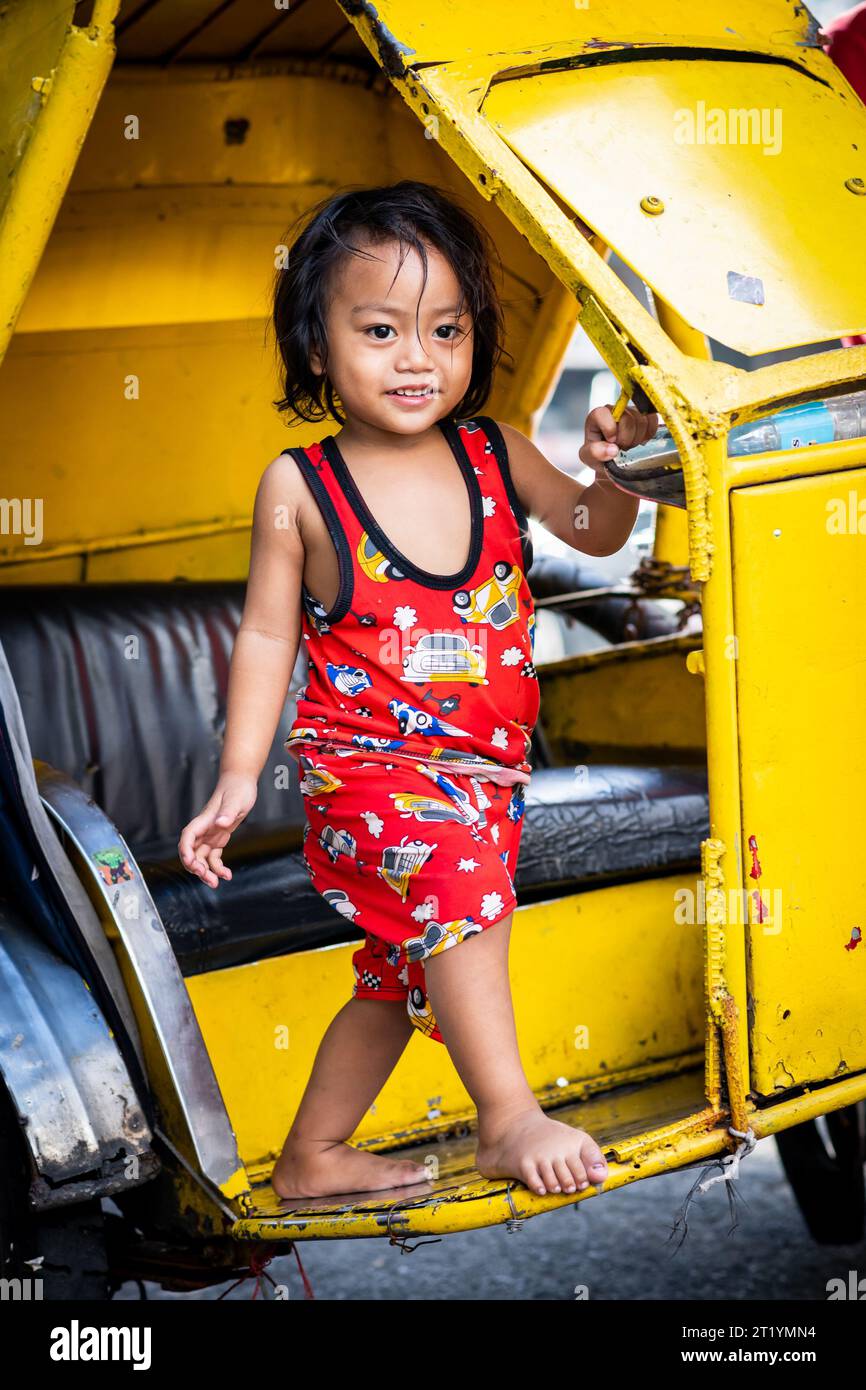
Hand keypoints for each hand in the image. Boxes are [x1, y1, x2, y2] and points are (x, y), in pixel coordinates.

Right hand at [178, 772, 257, 887]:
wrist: (241, 782)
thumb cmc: (237, 788)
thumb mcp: (236, 800)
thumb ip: (228, 812)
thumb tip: (220, 823)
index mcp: (204, 821)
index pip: (188, 838)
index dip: (186, 852)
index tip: (192, 864)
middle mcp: (204, 829)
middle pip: (192, 852)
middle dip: (196, 868)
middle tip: (209, 879)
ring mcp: (210, 834)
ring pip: (201, 857)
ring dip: (206, 871)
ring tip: (217, 883)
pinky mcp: (219, 837)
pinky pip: (214, 856)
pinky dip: (218, 867)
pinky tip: (227, 875)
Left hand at [579, 403, 659, 481]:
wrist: (613, 458)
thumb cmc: (599, 454)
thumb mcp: (589, 457)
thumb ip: (595, 453)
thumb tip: (612, 449)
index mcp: (597, 416)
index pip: (604, 414)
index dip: (610, 429)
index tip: (612, 442)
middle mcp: (615, 409)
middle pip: (627, 418)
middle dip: (626, 439)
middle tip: (621, 447)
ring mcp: (631, 410)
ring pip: (642, 421)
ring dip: (637, 439)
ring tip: (629, 445)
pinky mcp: (645, 414)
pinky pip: (653, 420)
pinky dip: (649, 434)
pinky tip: (640, 441)